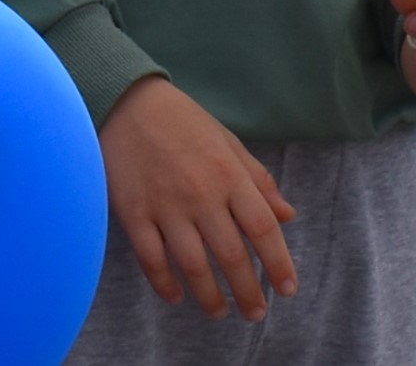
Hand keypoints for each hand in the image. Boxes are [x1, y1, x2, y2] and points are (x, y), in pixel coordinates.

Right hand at [99, 77, 297, 316]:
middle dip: (247, 291)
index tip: (287, 289)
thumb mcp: (228, 142)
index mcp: (229, 174)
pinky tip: (177, 297)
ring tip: (220, 313)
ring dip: (210, 297)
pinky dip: (165, 285)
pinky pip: (152, 260)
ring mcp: (166, 206)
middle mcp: (201, 194)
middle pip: (232, 255)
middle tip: (255, 313)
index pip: (263, 227)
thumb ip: (259, 180)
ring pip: (193, 266)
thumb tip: (288, 215)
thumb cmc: (183, 122)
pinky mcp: (134, 213)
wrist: (127, 102)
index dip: (279, 262)